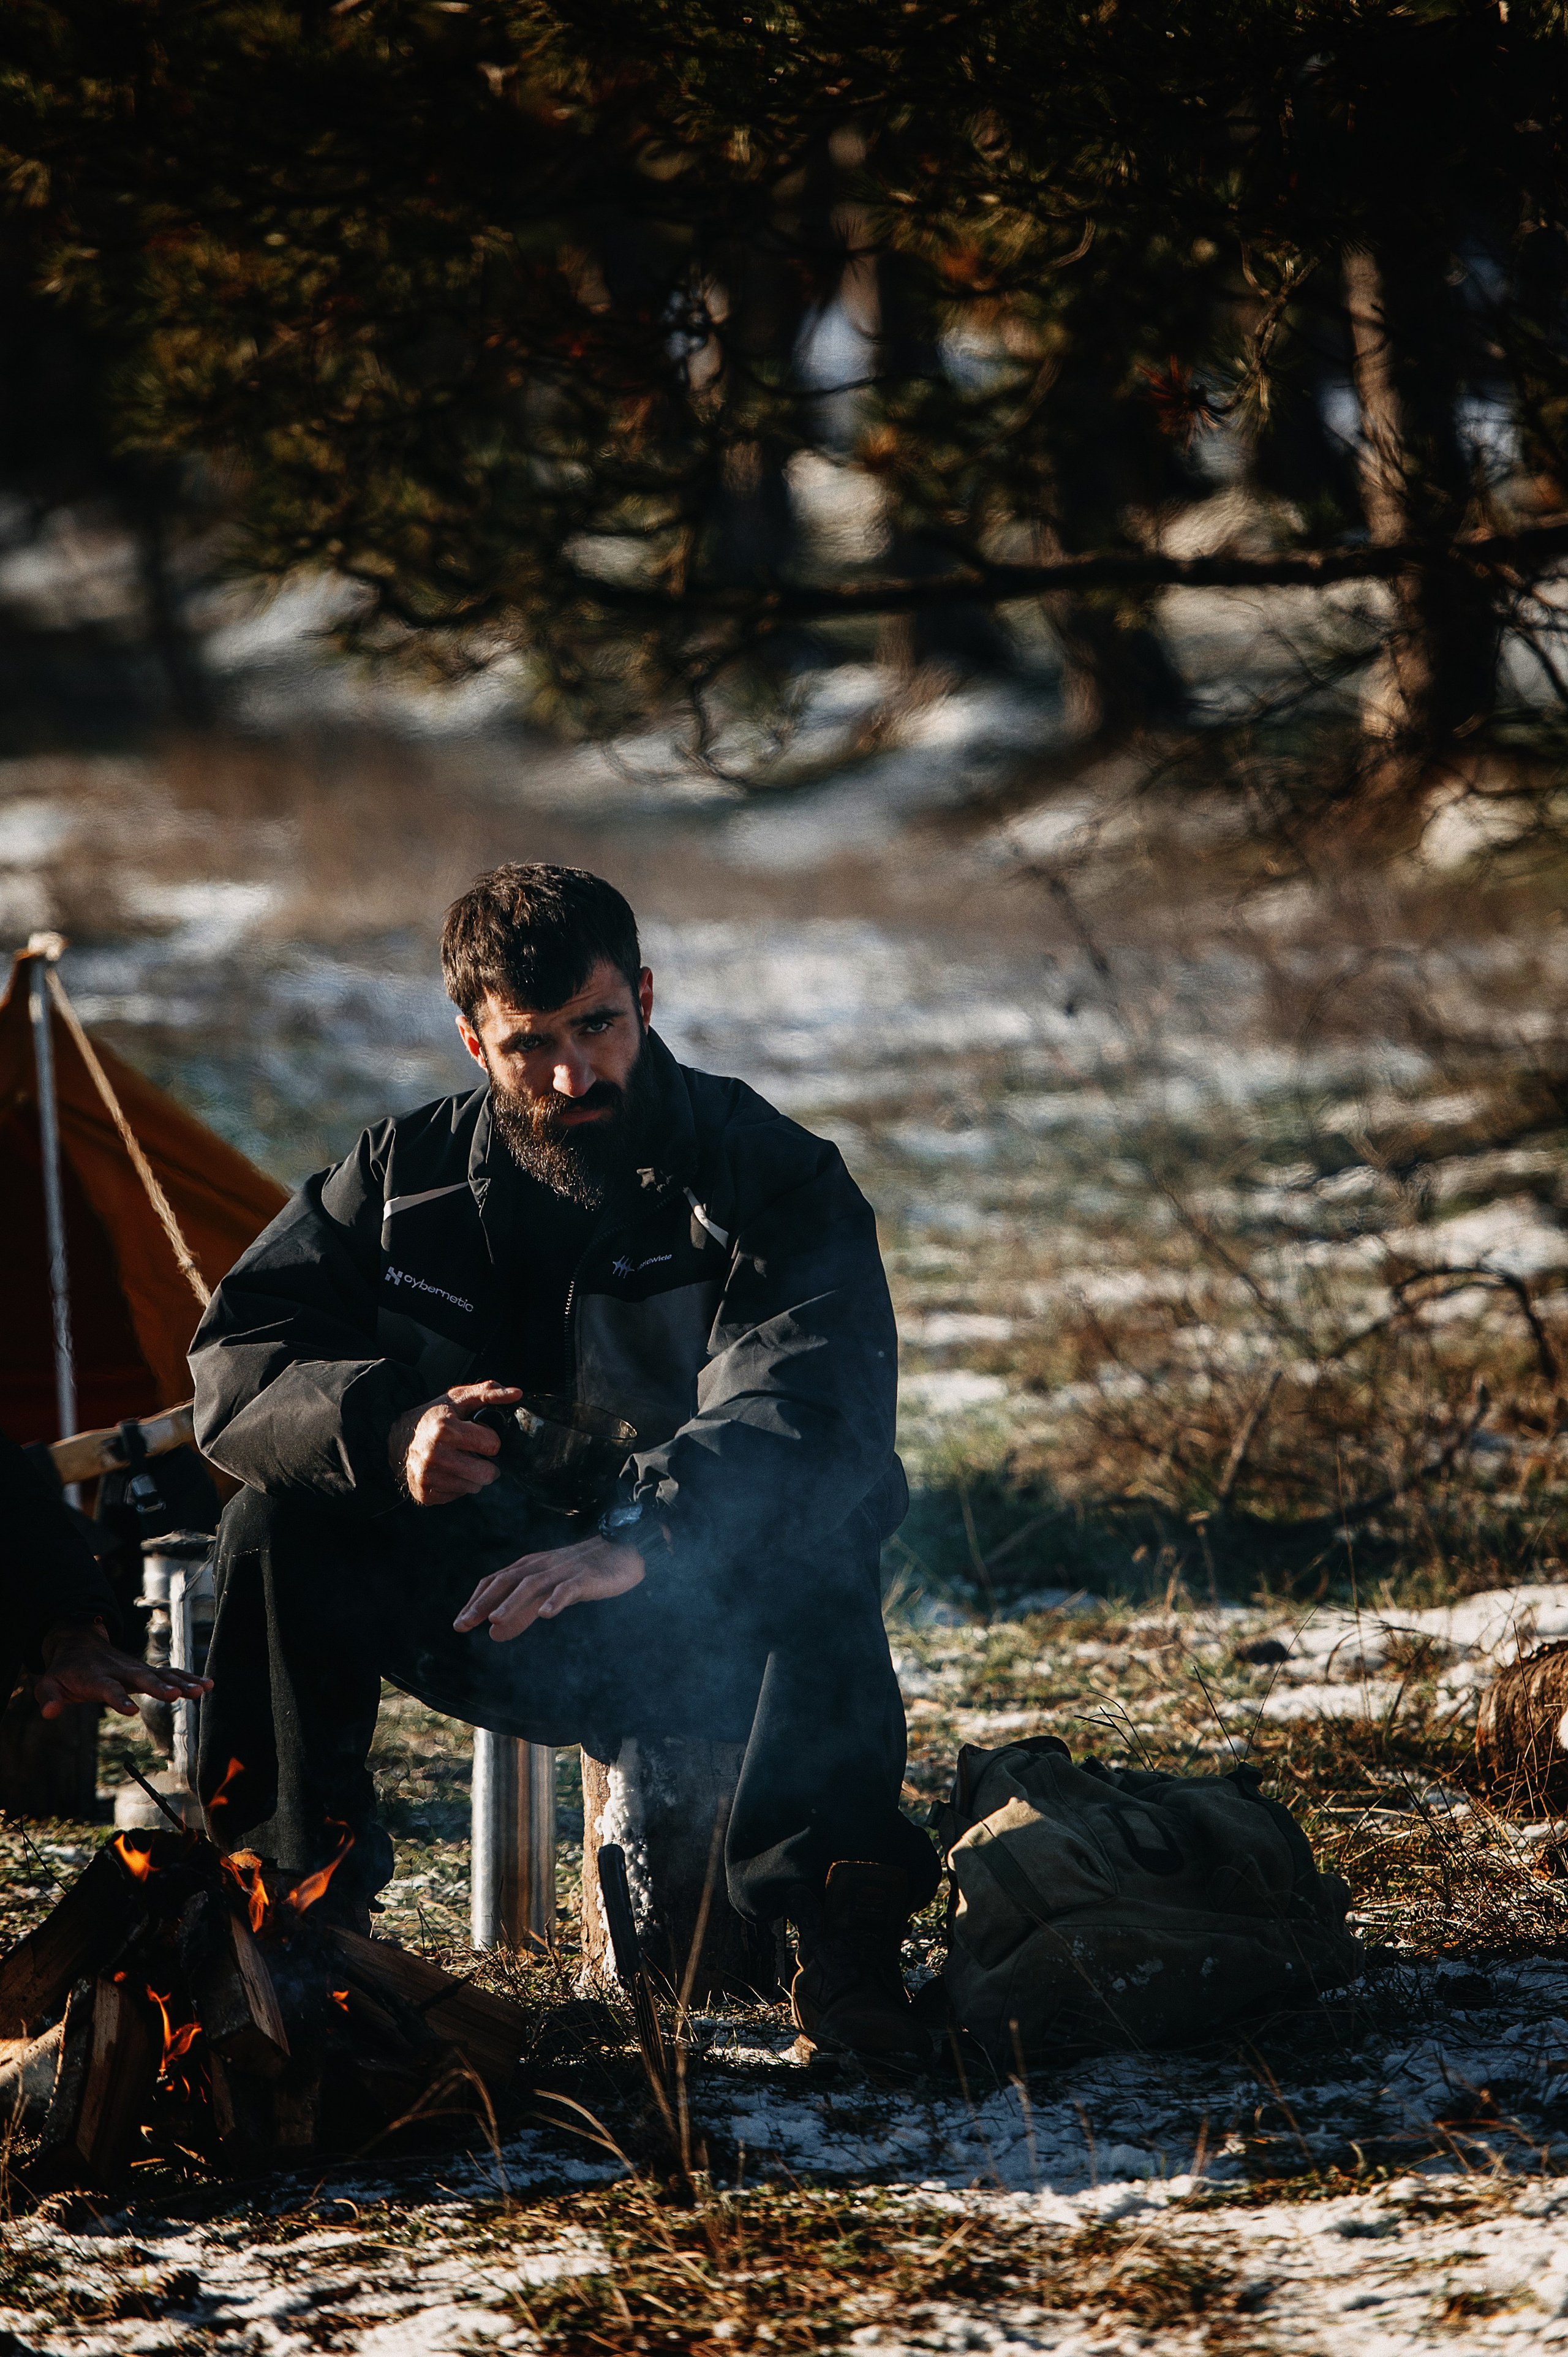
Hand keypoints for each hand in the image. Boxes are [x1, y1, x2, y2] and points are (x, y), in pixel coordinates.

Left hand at [35, 1621, 214, 1720]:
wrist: (80, 1645)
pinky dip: (189, 1677)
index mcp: (96, 1676)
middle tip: (177, 1695)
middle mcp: (120, 1670)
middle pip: (142, 1679)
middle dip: (160, 1687)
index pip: (109, 1689)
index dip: (119, 1700)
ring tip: (203, 1690)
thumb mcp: (49, 1684)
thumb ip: (48, 1697)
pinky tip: (208, 1685)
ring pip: (162, 1674)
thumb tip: (49, 1712)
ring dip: (182, 1682)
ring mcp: (136, 1669)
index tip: (131, 1711)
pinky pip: (170, 1673)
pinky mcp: (147, 1671)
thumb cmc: (65, 1671)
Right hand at [390, 1381, 521, 1505]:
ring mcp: (427, 1476)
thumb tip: (517, 1393)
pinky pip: (458, 1495)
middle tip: (473, 1452)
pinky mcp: (424, 1494)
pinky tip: (447, 1471)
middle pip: (486, 1474)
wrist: (398, 1438)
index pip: (492, 1445)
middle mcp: (434, 1455)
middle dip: (486, 1463)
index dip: (489, 1439)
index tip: (477, 1434)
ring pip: (474, 1487)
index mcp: (444, 1429)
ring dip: (472, 1475)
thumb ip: (488, 1393)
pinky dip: (457, 1485)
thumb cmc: (433, 1416)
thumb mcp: (458, 1398)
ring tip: (459, 1460)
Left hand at [453, 1536, 645, 1641]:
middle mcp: (542, 1566)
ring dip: (512, 1603)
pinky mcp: (585, 1577)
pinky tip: (546, 1614)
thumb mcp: (547, 1593)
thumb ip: (521, 1612)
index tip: (459, 1623)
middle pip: (506, 1581)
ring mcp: (563, 1571)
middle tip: (464, 1625)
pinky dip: (555, 1599)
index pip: (495, 1581)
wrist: (624, 1552)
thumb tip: (493, 1634)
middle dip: (483, 1603)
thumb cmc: (582, 1574)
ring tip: (495, 1620)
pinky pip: (568, 1588)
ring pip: (532, 1584)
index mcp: (530, 1567)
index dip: (476, 1601)